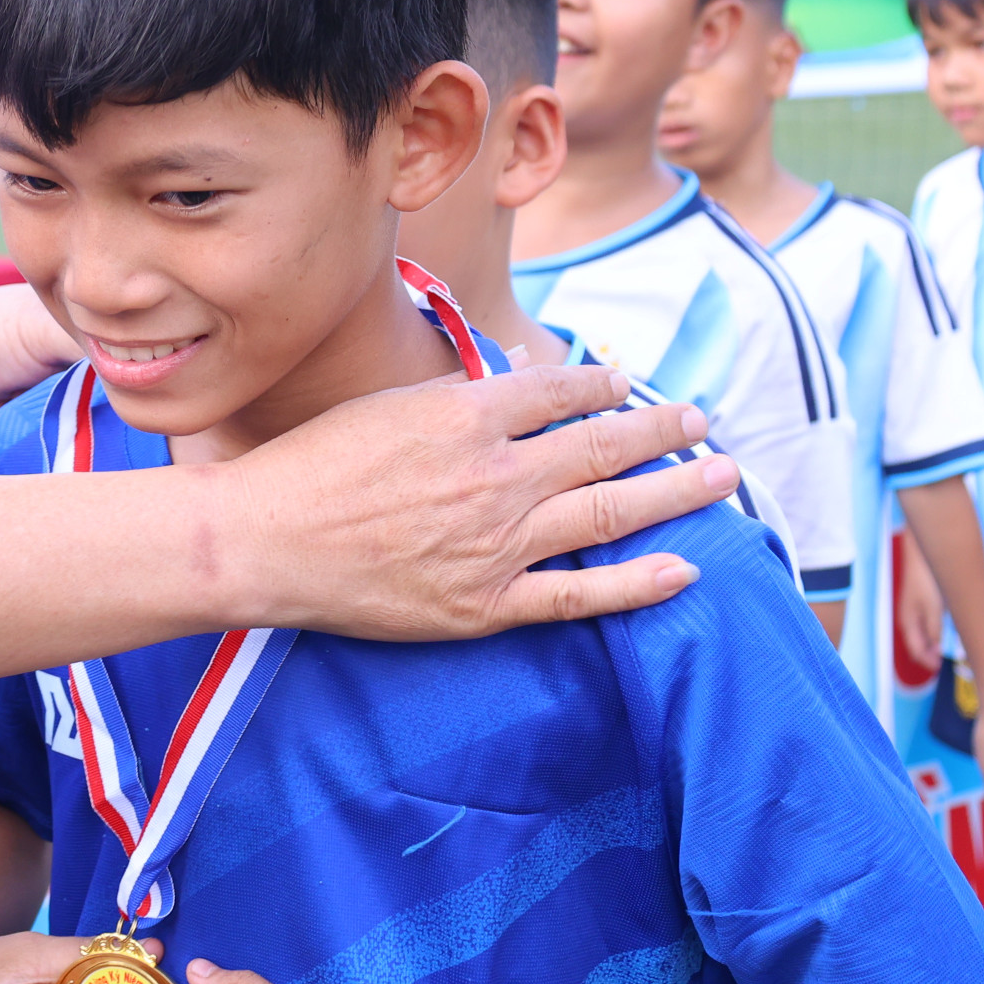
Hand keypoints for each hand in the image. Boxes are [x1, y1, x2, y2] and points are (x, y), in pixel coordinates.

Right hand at [227, 367, 729, 636]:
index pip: (560, 390)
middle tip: (703, 422)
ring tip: (723, 477)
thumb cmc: (311, 467)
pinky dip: (638, 583)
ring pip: (609, 512)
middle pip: (604, 446)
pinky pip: (579, 595)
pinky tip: (685, 569)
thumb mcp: (384, 406)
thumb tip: (514, 378)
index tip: (627, 382)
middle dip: (663, 429)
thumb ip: (457, 393)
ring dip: (676, 491)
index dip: (603, 384)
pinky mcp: (486, 605)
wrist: (260, 543)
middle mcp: (494, 476)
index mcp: (465, 417)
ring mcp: (495, 544)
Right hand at [898, 535, 944, 671]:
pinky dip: (933, 631)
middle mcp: (908, 619)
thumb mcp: (933, 608)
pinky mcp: (919, 602)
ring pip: (921, 635)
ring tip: (946, 648)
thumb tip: (936, 648)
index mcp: (908, 623)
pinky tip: (944, 628)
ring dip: (932, 643)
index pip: (915, 651)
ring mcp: (913, 610)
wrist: (920, 555)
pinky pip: (925, 624)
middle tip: (945, 660)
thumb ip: (935, 630)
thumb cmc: (925, 580)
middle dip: (929, 654)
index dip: (928, 662)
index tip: (941, 666)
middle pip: (917, 644)